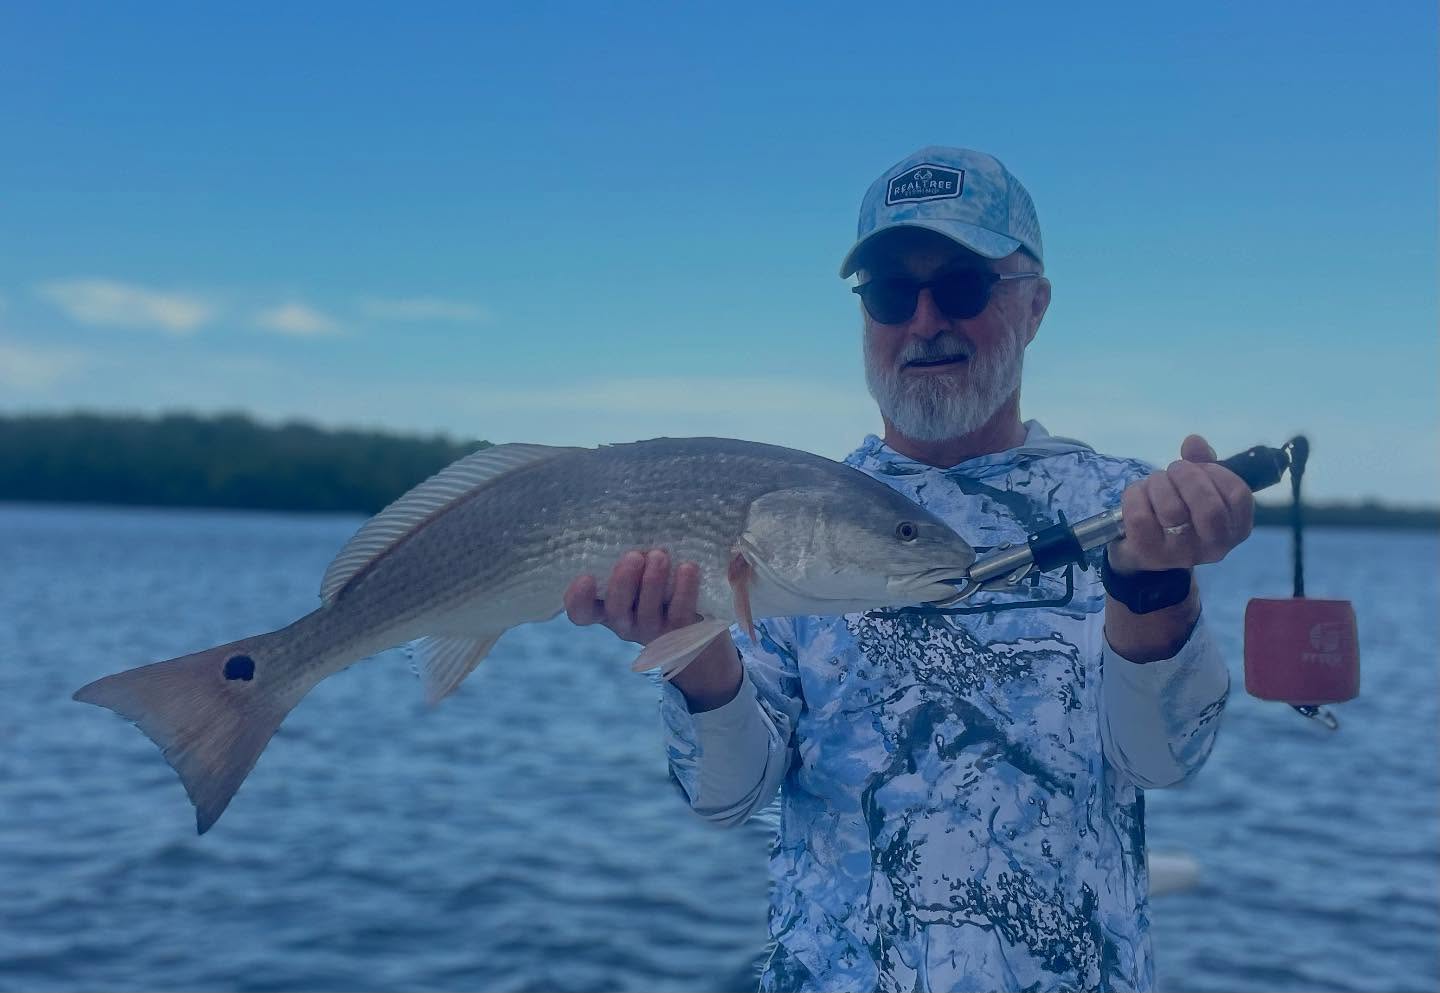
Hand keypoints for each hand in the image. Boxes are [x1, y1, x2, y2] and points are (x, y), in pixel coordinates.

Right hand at [563, 549, 703, 645]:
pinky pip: (680, 613)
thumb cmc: (660, 580)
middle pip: (616, 609)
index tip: (586, 577)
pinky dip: (684, 590)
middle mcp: (626, 622)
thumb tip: (634, 520)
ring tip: (660, 556)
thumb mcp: (641, 567)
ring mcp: (653, 631)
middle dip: (623, 582)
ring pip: (648, 612)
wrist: (700, 620)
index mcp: (607, 606)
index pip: (582, 611)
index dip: (578, 599)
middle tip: (634, 556)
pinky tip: (687, 568)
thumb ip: (632, 553)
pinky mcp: (681, 632)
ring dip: (653, 582)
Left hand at [1107, 435, 1254, 574]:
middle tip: (1175, 469)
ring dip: (1158, 483)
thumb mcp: (1197, 487)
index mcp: (1235, 529)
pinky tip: (1138, 496)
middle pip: (1208, 506)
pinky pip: (1140, 515)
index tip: (1200, 467)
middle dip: (1187, 475)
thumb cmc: (1180, 512)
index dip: (1215, 471)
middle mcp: (1214, 547)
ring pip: (1171, 509)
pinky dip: (1135, 494)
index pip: (1238, 494)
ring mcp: (1180, 554)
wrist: (1144, 549)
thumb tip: (1194, 441)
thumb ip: (1201, 462)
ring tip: (1155, 483)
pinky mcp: (1148, 553)